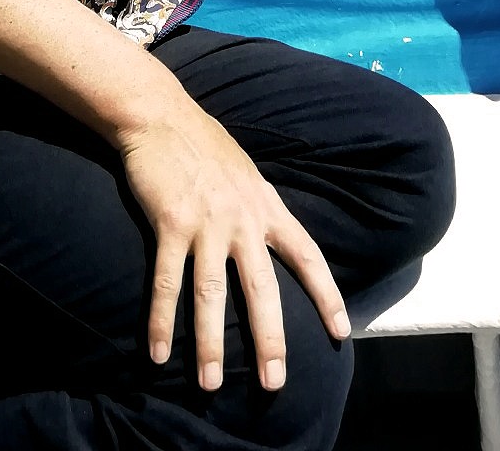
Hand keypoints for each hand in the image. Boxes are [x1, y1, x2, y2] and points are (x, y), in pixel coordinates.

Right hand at [119, 105, 349, 392]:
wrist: (161, 116)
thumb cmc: (204, 146)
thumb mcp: (247, 174)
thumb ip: (260, 208)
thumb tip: (275, 240)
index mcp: (266, 206)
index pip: (306, 255)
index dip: (326, 294)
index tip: (341, 331)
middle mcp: (242, 219)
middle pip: (263, 288)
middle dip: (270, 339)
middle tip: (273, 382)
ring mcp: (206, 222)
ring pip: (213, 294)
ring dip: (210, 343)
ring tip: (210, 384)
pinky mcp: (170, 223)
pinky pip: (167, 282)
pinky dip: (161, 321)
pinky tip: (158, 352)